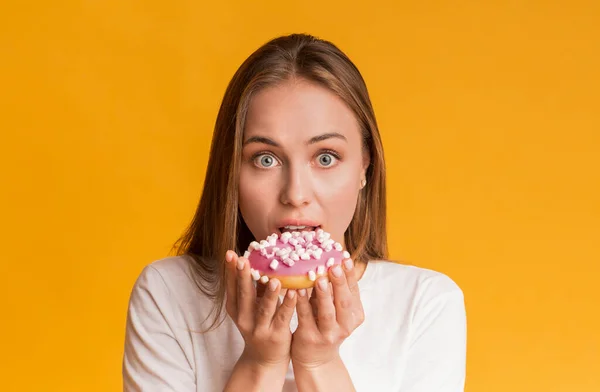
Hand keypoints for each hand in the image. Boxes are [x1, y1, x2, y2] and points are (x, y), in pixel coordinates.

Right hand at [225, 250, 297, 367]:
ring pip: (264, 308)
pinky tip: (293, 293)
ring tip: (275, 280)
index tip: (231, 254)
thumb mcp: (252, 307)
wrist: (264, 359)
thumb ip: (254, 287)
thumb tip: (257, 259)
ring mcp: (260, 328)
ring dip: (269, 294)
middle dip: (243, 277)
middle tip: (243, 260)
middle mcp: (244, 318)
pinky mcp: (276, 335)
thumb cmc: (260, 325)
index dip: (230, 271)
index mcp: (236, 309)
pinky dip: (287, 305)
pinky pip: (283, 317)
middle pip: (244, 295)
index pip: (231, 286)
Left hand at [290, 258, 364, 367]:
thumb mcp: (335, 308)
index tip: (345, 258)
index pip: (354, 292)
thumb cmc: (324, 324)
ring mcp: (328, 334)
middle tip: (334, 266)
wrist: (316, 358)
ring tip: (318, 278)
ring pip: (327, 313)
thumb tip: (333, 259)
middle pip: (344, 302)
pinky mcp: (310, 338)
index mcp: (354, 315)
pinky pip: (305, 317)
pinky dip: (302, 303)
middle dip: (339, 283)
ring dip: (323, 295)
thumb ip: (335, 290)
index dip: (350, 275)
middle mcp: (344, 326)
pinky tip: (297, 290)